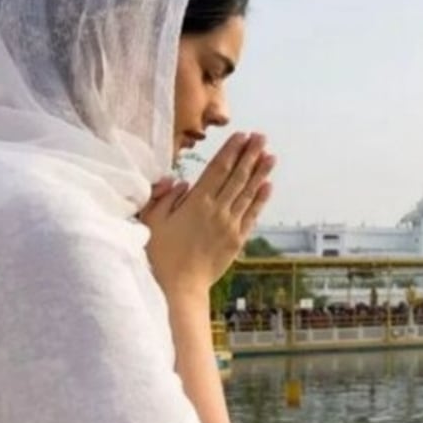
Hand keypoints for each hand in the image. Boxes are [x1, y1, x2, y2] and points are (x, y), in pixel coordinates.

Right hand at [141, 132, 275, 299]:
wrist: (179, 287)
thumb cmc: (159, 254)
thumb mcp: (151, 221)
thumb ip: (164, 197)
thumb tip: (180, 181)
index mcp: (196, 203)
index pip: (218, 169)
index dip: (232, 151)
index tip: (242, 135)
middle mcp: (217, 210)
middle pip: (238, 177)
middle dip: (250, 155)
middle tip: (262, 137)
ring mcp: (230, 225)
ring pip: (248, 193)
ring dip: (261, 173)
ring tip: (271, 156)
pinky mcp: (237, 240)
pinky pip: (252, 215)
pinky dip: (261, 199)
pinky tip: (268, 186)